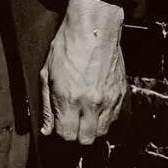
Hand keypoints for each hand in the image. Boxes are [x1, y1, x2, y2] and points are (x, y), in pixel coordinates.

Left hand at [41, 0, 126, 144]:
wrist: (94, 28)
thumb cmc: (68, 47)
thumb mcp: (47, 75)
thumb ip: (47, 106)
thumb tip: (47, 129)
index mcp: (70, 99)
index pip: (67, 136)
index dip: (61, 132)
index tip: (60, 124)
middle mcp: (91, 103)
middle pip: (86, 139)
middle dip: (77, 134)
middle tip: (72, 121)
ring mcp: (109, 99)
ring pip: (102, 131)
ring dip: (91, 127)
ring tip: (84, 113)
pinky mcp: (120, 93)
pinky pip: (114, 117)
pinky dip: (105, 116)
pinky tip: (96, 104)